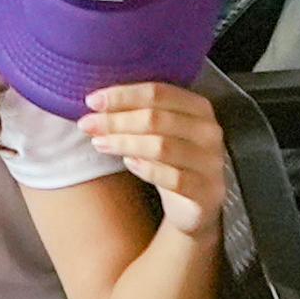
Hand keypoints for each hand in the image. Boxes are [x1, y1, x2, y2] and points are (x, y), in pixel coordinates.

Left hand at [80, 79, 229, 235]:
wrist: (195, 206)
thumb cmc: (172, 161)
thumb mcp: (158, 132)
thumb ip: (136, 114)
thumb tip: (96, 104)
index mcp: (198, 107)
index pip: (158, 92)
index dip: (122, 95)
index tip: (91, 101)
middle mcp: (208, 132)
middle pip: (156, 118)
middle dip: (116, 120)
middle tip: (88, 124)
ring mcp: (211, 162)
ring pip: (161, 147)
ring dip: (124, 143)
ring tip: (100, 143)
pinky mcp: (207, 191)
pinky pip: (173, 178)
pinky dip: (146, 169)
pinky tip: (128, 163)